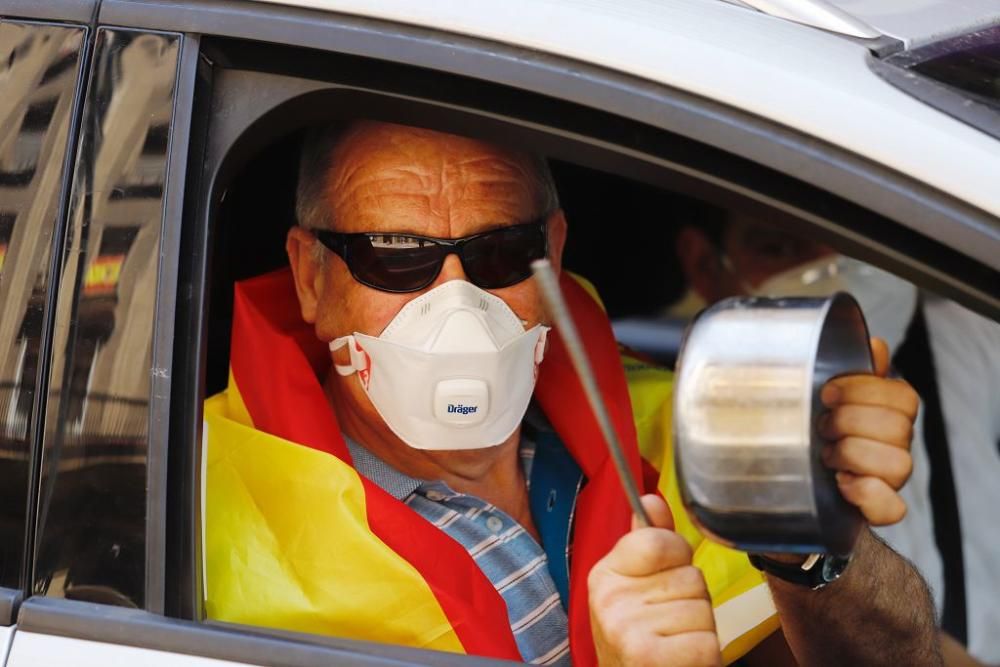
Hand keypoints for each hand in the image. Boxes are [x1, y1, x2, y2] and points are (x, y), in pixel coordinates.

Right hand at [588, 495, 720, 666]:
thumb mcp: (633, 586)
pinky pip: (708, 641)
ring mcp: (627, 628)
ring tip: (675, 640)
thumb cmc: (637, 636)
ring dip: (700, 628)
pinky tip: (681, 658)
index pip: (659, 540)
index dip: (676, 558)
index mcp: (604, 574)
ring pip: (703, 609)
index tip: (663, 579)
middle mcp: (610, 599)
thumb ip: (647, 542)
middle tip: (669, 621)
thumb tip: (651, 498)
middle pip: (690, 576)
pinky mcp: (649, 657)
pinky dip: (704, 654)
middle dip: (692, 599)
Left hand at [819, 337, 918, 525]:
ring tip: (827, 455)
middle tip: (822, 426)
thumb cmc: (805, 428)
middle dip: (849, 423)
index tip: (826, 394)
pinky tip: (842, 483)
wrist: (783, 476)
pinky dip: (867, 494)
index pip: (904, 397)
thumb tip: (875, 346)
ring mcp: (889, 479)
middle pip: (899, 428)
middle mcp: (895, 445)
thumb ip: (849, 367)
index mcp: (888, 413)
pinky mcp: (876, 509)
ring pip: (899, 465)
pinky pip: (893, 509)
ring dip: (853, 455)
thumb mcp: (820, 391)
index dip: (863, 391)